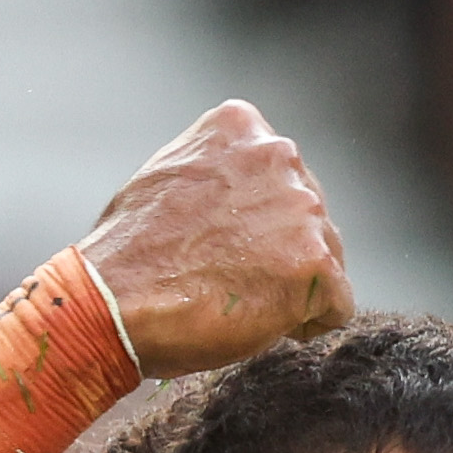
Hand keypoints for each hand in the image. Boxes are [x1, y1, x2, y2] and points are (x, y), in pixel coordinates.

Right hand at [77, 102, 349, 372]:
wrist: (113, 300)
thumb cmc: (127, 253)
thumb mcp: (167, 174)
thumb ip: (216, 172)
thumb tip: (240, 198)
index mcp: (242, 126)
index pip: (281, 174)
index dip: (261, 221)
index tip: (232, 247)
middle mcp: (279, 155)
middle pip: (311, 214)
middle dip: (283, 252)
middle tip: (235, 283)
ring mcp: (301, 208)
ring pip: (329, 256)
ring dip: (296, 287)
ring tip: (243, 304)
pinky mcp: (315, 262)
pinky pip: (338, 303)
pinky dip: (310, 323)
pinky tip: (268, 326)